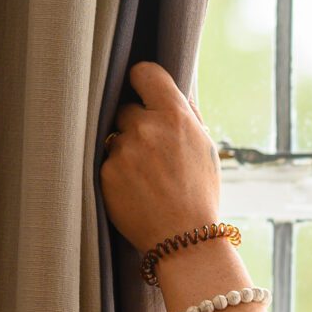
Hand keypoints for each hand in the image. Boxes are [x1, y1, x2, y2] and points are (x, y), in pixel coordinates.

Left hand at [100, 61, 223, 251]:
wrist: (185, 239)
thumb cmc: (200, 194)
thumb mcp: (205, 149)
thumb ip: (187, 116)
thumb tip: (175, 89)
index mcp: (176, 117)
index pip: (144, 72)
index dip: (142, 80)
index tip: (141, 91)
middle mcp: (147, 128)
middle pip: (126, 109)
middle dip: (136, 125)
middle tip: (151, 152)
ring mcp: (124, 151)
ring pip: (115, 138)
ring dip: (126, 152)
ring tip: (146, 179)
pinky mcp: (107, 172)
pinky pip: (107, 162)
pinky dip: (117, 174)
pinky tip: (136, 192)